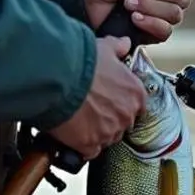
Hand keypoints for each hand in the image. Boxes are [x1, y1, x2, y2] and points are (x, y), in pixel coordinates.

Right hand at [48, 36, 145, 159]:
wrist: (57, 78)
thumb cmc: (81, 62)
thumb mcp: (103, 48)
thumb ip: (117, 47)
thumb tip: (124, 44)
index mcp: (135, 93)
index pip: (137, 105)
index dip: (121, 103)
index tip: (109, 100)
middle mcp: (126, 115)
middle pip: (121, 124)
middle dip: (109, 118)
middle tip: (90, 108)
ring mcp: (109, 132)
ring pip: (106, 138)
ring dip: (95, 132)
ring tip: (79, 119)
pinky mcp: (90, 145)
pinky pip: (90, 151)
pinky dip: (82, 145)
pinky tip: (73, 133)